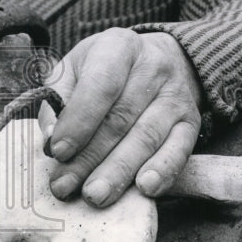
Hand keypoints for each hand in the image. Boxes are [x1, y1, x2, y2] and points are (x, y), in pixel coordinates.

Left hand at [38, 28, 203, 206]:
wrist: (160, 59)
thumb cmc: (105, 69)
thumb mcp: (75, 68)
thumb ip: (56, 98)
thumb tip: (50, 137)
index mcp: (118, 47)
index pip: (101, 85)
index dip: (79, 120)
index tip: (58, 151)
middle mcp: (153, 67)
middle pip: (120, 118)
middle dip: (90, 157)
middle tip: (66, 185)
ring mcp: (175, 95)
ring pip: (146, 137)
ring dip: (119, 172)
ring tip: (95, 195)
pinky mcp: (191, 121)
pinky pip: (179, 149)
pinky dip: (163, 171)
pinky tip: (145, 189)